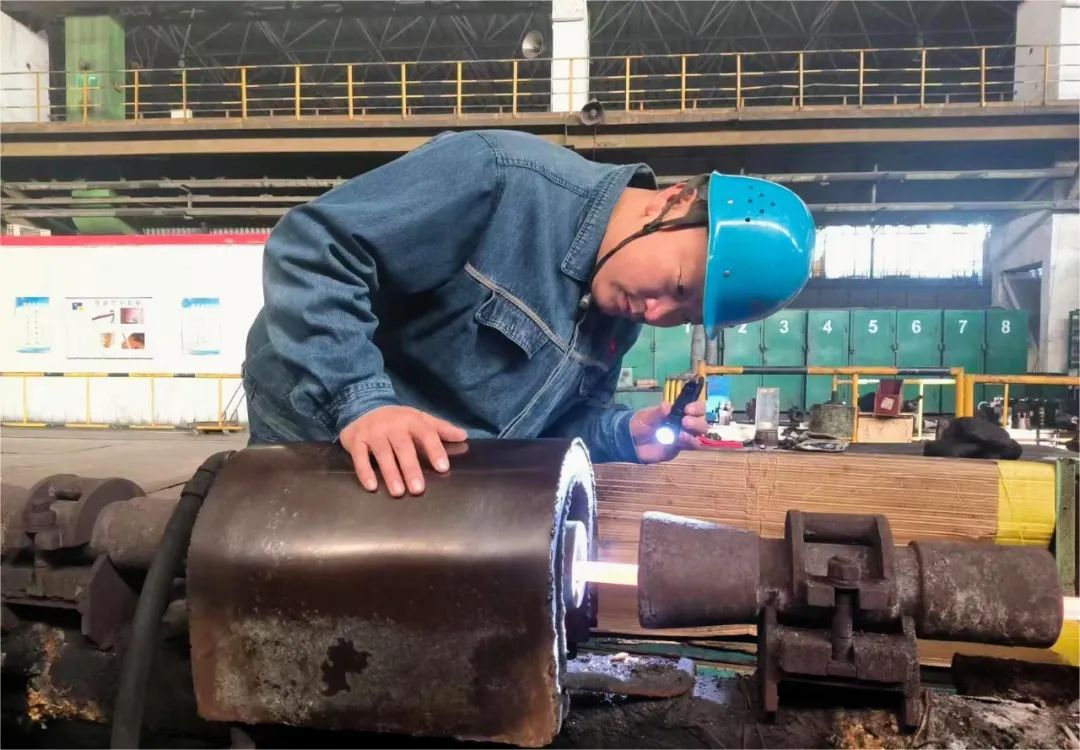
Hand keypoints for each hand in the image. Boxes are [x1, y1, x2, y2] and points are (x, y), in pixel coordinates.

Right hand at [340, 406, 466, 496]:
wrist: (362, 406)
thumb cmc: (397, 419)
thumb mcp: (419, 419)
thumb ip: (440, 428)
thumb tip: (463, 436)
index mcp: (411, 420)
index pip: (426, 434)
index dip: (435, 450)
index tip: (443, 468)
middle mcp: (392, 425)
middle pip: (403, 447)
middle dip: (411, 468)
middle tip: (418, 489)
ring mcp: (373, 432)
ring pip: (382, 453)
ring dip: (390, 473)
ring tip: (398, 492)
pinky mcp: (356, 440)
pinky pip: (359, 457)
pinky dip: (365, 471)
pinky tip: (372, 486)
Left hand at [629, 399, 707, 462]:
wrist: (632, 443)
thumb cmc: (641, 424)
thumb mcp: (646, 416)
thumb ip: (656, 412)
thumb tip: (667, 405)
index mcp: (679, 411)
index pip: (697, 407)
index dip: (697, 407)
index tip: (688, 409)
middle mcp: (685, 422)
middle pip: (702, 421)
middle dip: (697, 421)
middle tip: (685, 421)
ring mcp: (684, 435)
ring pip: (700, 434)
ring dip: (695, 432)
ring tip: (681, 433)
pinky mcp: (681, 448)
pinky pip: (691, 445)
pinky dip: (689, 442)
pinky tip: (679, 440)